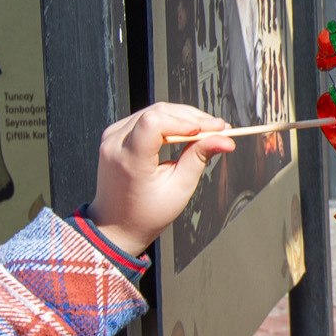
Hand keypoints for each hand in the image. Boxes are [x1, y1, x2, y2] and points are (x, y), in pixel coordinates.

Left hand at [91, 102, 231, 254]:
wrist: (117, 224)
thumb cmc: (146, 213)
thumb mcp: (179, 188)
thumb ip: (199, 158)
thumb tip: (224, 139)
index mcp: (129, 160)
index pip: (154, 123)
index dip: (183, 121)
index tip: (206, 131)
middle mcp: (116, 144)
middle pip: (158, 112)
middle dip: (192, 118)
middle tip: (218, 129)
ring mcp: (112, 137)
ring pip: (154, 111)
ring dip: (183, 117)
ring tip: (206, 130)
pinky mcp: (115, 134)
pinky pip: (145, 117)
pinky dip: (168, 120)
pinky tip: (185, 130)